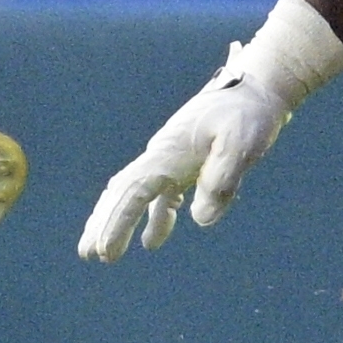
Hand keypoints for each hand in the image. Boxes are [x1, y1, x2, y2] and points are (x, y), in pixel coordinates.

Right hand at [79, 63, 293, 260]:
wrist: (254, 88)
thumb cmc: (247, 115)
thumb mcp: (240, 145)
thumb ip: (220, 181)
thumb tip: (200, 221)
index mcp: (168, 156)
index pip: (133, 194)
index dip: (117, 223)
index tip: (105, 251)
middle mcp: (160, 159)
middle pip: (121, 194)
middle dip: (103, 224)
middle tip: (88, 254)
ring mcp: (169, 161)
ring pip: (133, 195)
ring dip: (118, 222)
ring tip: (106, 252)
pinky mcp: (185, 164)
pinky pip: (160, 196)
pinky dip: (153, 218)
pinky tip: (153, 240)